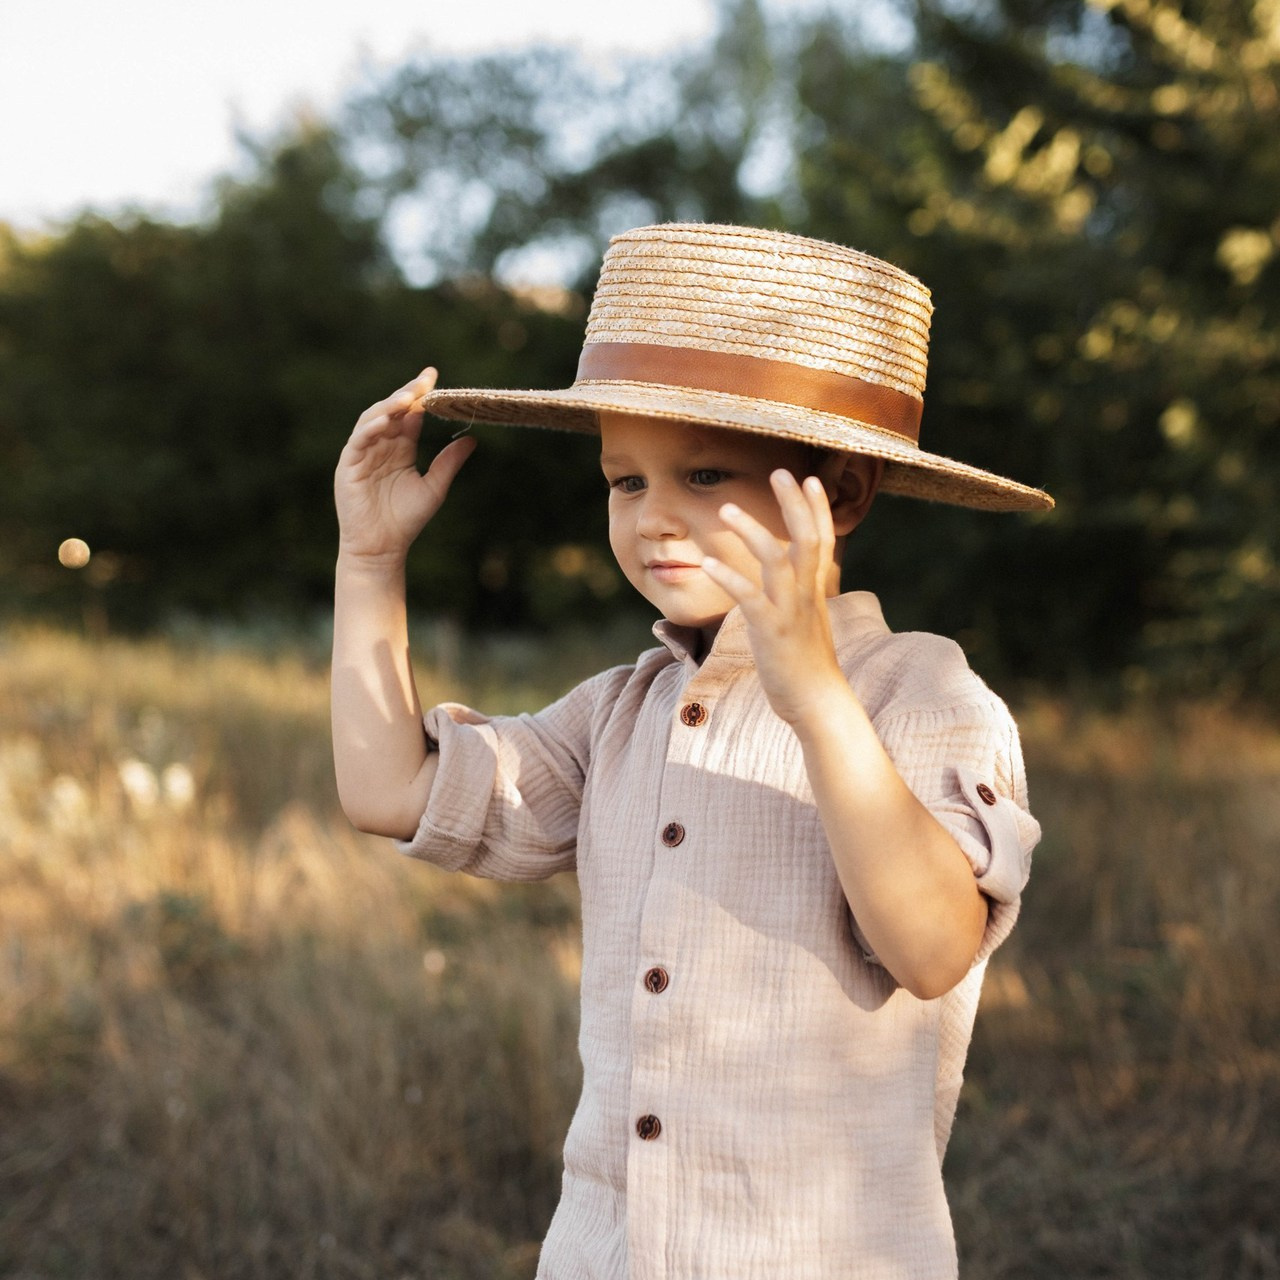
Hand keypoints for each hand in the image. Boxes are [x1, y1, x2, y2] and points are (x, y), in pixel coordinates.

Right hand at [335, 368, 475, 564]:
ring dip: (390, 406)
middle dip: (407, 394)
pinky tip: (388, 420)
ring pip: (373, 420)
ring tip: (408, 397)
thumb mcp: (434, 487)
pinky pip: (358, 440)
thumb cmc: (406, 520)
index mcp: (400, 448)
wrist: (382, 547)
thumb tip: (473, 438)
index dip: (420, 397)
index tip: (433, 377)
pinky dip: (371, 427)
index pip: (410, 416)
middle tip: (424, 381)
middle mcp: (380, 446)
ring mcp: (362, 454)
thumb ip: (449, 462)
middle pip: (392, 412)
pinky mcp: (348, 465)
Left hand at [701, 470, 847, 725]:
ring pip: (777, 561)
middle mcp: (807, 596)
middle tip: (779, 471)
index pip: (822, 540)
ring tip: (726, 508)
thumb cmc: (808, 666)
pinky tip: (706, 563)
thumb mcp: (807, 624)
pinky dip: (728, 578)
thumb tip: (793, 584)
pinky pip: (750, 598)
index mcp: (815, 591)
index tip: (810, 478)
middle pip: (806, 538)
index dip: (817, 509)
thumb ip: (799, 598)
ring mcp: (791, 613)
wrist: (818, 704)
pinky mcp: (772, 632)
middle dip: (793, 504)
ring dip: (752, 532)